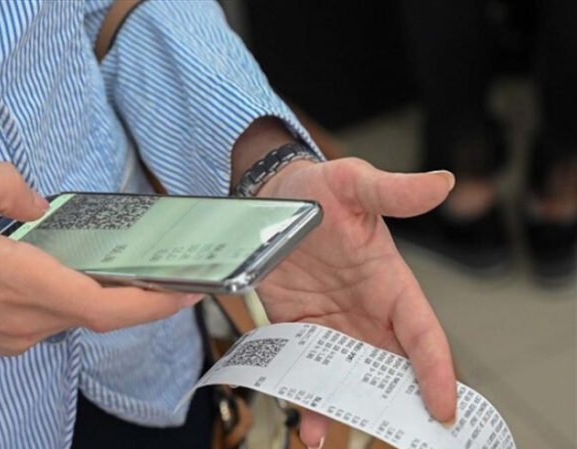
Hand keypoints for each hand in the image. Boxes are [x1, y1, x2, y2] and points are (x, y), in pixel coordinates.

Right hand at [0, 163, 199, 354]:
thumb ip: (6, 183)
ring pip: (76, 314)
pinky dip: (71, 296)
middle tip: (169, 269)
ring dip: (102, 291)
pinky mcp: (4, 340)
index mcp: (16, 280)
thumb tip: (39, 204)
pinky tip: (67, 270)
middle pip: (100, 311)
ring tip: (119, 261)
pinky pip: (52, 318)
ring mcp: (14, 335)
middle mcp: (22, 317)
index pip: (102, 305)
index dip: (153, 303)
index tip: (189, 291)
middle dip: (140, 294)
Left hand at [256, 157, 457, 447]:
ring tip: (332, 435)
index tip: (443, 405)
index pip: (421, 333)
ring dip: (344, 407)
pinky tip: (306, 424)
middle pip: (389, 367)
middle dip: (395, 403)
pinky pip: (306, 367)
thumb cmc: (319, 187)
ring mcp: (332, 323)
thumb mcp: (354, 183)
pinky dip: (307, 396)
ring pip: (347, 376)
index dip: (434, 369)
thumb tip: (442, 183)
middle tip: (396, 435)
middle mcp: (365, 311)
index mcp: (390, 284)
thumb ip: (392, 192)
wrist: (270, 195)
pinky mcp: (296, 328)